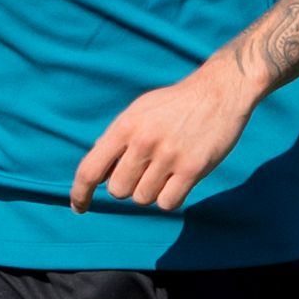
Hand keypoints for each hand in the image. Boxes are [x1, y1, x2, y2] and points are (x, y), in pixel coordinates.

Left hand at [67, 62, 258, 214]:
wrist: (219, 91)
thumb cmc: (175, 105)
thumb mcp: (138, 111)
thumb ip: (117, 140)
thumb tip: (96, 174)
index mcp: (125, 126)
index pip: (90, 169)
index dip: (80, 193)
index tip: (79, 207)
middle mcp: (143, 141)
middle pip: (118, 190)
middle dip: (128, 186)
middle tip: (145, 171)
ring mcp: (168, 155)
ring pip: (143, 198)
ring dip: (152, 191)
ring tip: (166, 170)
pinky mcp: (193, 168)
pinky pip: (168, 203)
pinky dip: (171, 197)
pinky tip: (179, 180)